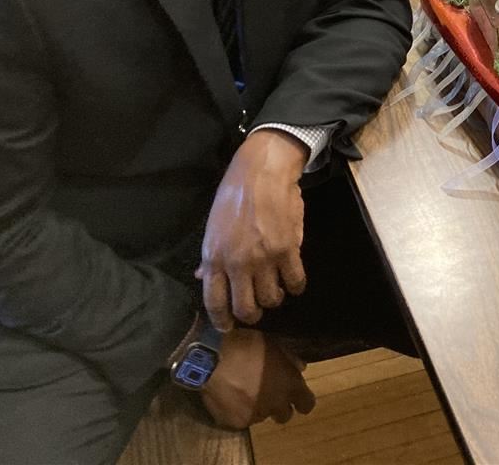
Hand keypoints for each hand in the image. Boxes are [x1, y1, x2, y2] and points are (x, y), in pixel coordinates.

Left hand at [197, 130, 308, 329]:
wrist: (262, 172)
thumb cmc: (234, 195)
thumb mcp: (213, 226)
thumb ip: (210, 256)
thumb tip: (201, 276)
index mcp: (214, 257)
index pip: (214, 302)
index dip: (222, 320)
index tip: (229, 327)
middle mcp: (237, 264)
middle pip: (245, 308)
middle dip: (252, 314)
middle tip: (257, 309)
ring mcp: (264, 258)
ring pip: (272, 298)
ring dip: (275, 299)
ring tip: (276, 291)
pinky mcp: (288, 250)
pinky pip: (295, 281)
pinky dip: (296, 286)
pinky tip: (294, 282)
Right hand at [200, 329, 315, 429]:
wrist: (211, 359)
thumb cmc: (246, 345)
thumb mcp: (272, 343)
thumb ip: (289, 359)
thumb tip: (300, 368)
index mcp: (290, 385)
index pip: (307, 404)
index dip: (301, 399)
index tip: (293, 394)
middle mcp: (276, 405)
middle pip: (284, 415)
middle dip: (278, 406)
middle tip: (267, 392)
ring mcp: (255, 417)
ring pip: (261, 417)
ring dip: (257, 407)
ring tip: (242, 391)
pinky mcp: (236, 423)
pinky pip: (241, 420)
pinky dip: (237, 411)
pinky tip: (228, 397)